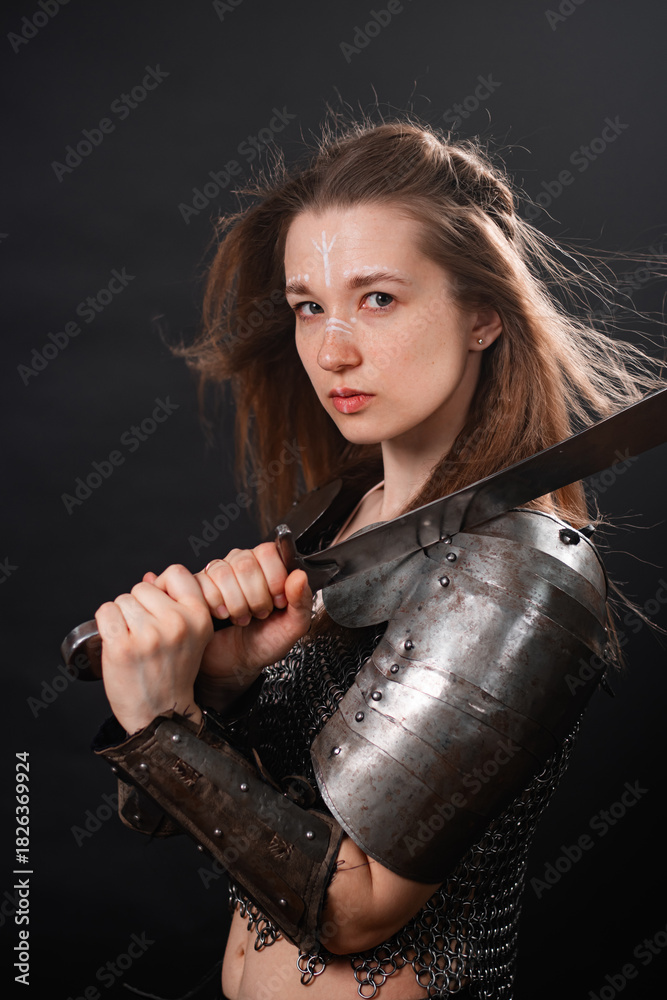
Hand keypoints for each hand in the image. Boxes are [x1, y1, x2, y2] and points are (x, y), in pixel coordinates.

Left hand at [95, 565, 212, 733]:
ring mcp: (149, 635)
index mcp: (199, 618)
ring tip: (134, 640)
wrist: (162, 714)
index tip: (160, 606)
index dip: (162, 586)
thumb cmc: (173, 673)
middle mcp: (176, 623)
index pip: (176, 572)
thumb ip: (177, 605)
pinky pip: (106, 612)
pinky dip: (106, 623)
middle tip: (146, 634)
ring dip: (122, 616)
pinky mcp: (123, 647)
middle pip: (142, 587)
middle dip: (139, 606)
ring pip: (122, 599)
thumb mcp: (191, 637)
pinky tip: (117, 640)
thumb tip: (149, 576)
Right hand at [145, 542, 312, 697]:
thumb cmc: (265, 642)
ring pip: (223, 573)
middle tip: (259, 613)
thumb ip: (301, 601)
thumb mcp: (292, 627)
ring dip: (235, 604)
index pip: (268, 551)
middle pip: (245, 563)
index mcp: (268, 567)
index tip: (277, 602)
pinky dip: (216, 606)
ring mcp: (218, 573)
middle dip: (255, 597)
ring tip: (241, 618)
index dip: (273, 579)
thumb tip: (300, 576)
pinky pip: (203, 583)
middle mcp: (242, 564)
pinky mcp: (198, 586)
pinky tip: (222, 616)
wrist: (236, 663)